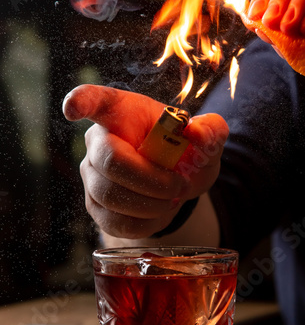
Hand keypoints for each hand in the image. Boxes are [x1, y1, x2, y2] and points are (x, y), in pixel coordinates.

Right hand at [62, 84, 228, 238]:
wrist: (179, 185)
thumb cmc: (187, 153)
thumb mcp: (206, 139)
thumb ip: (211, 130)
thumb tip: (195, 132)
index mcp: (123, 113)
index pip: (95, 101)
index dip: (81, 102)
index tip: (73, 108)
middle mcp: (98, 141)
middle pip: (110, 162)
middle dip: (151, 180)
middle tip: (180, 186)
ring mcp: (91, 175)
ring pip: (109, 196)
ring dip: (151, 204)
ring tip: (172, 199)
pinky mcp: (95, 206)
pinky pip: (113, 222)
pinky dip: (145, 223)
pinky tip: (159, 212)